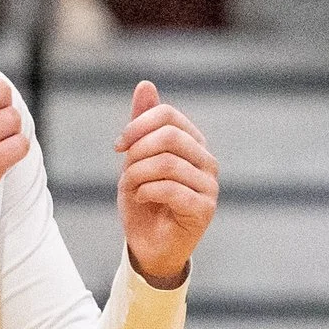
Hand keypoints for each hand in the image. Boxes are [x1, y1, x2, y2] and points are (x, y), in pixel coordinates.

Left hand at [114, 81, 216, 287]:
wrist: (149, 244)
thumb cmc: (145, 200)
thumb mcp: (137, 158)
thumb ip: (142, 123)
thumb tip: (146, 85)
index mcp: (193, 143)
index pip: (169, 116)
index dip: (138, 125)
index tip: (119, 145)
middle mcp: (207, 161)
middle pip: (170, 136)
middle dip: (138, 151)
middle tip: (125, 169)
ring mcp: (210, 186)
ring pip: (167, 163)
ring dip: (138, 175)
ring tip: (133, 188)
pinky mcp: (205, 209)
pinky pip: (171, 189)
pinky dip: (146, 192)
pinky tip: (142, 199)